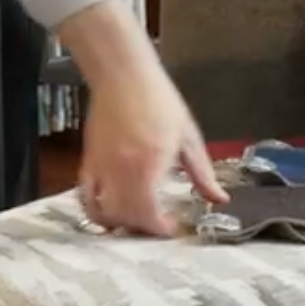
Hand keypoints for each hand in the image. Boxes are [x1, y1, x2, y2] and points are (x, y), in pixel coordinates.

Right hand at [62, 0, 225, 236]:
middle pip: (126, 217)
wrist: (124, 76)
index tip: (172, 229)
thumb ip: (203, 173)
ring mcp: (101, 168)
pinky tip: (110, 213)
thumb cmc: (161, 102)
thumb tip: (219, 199)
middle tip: (158, 225)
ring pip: (104, 212)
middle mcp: (122, 172)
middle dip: (143, 228)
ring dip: (121, 223)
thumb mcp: (189, 136)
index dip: (159, 228)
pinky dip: (96, 211)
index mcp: (150, 165)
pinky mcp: (88, 163)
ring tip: (138, 220)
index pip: (149, 213)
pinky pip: (85, 198)